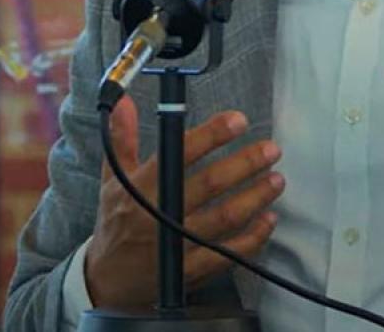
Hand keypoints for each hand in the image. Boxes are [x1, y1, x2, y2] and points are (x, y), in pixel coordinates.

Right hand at [85, 97, 284, 309]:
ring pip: (225, 217)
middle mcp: (160, 213)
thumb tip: (123, 101)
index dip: (212, 134)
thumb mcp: (112, 180)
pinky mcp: (190, 270)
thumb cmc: (115, 224)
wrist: (107, 283)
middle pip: (210, 183)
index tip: (238, 121)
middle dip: (246, 163)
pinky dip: (253, 237)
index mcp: (140, 186)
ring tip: (276, 180)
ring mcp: (176, 244)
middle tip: (271, 150)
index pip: (179, 153)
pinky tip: (269, 220)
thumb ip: (122, 138)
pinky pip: (229, 253)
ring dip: (256, 197)